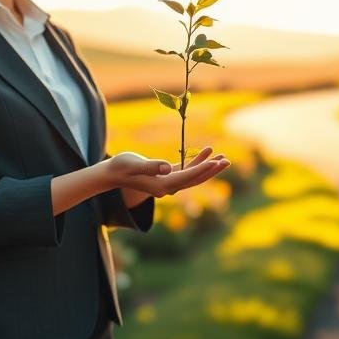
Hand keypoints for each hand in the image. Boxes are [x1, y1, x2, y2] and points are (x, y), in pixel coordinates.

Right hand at [105, 147, 229, 197]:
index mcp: (162, 185)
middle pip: (195, 179)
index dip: (202, 169)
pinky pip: (185, 169)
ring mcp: (167, 183)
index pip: (187, 177)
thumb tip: (167, 168)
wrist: (111, 174)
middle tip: (228, 161)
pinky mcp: (165, 176)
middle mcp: (167, 187)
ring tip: (223, 157)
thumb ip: (150, 166)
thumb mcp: (134, 164)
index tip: (216, 162)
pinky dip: (196, 161)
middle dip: (211, 171)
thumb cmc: (121, 167)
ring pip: (193, 175)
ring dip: (208, 166)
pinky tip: (206, 151)